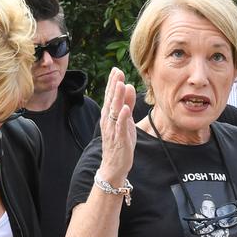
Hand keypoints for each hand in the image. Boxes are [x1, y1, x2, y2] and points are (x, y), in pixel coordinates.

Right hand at [97, 67, 136, 187]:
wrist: (114, 166)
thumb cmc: (120, 142)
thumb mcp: (126, 120)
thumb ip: (127, 104)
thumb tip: (128, 86)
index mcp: (109, 116)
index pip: (110, 96)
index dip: (113, 83)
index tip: (116, 69)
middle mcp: (108, 121)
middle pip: (110, 100)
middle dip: (114, 86)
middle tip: (117, 72)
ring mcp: (113, 130)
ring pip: (114, 112)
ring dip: (117, 98)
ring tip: (121, 85)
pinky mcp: (119, 140)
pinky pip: (120, 127)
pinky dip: (122, 118)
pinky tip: (125, 109)